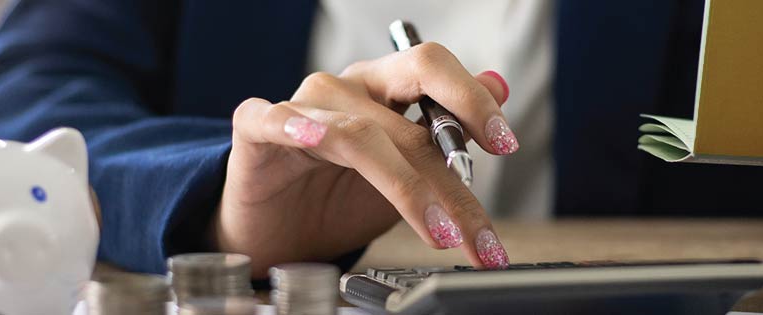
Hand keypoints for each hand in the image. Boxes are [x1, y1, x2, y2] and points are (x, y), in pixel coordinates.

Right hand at [213, 42, 515, 274]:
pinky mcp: (256, 130)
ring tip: (441, 233)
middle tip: (477, 222)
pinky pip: (273, 119)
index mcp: (386, 88)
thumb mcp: (406, 173)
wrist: (274, 232)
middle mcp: (346, 88)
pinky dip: (294, 126)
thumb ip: (449, 133)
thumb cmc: (336, 197)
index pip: (435, 72)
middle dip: (453, 171)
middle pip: (408, 105)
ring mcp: (301, 106)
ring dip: (407, 186)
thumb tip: (500, 85)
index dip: (473, 101)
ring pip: (360, 132)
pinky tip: (314, 140)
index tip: (507, 144)